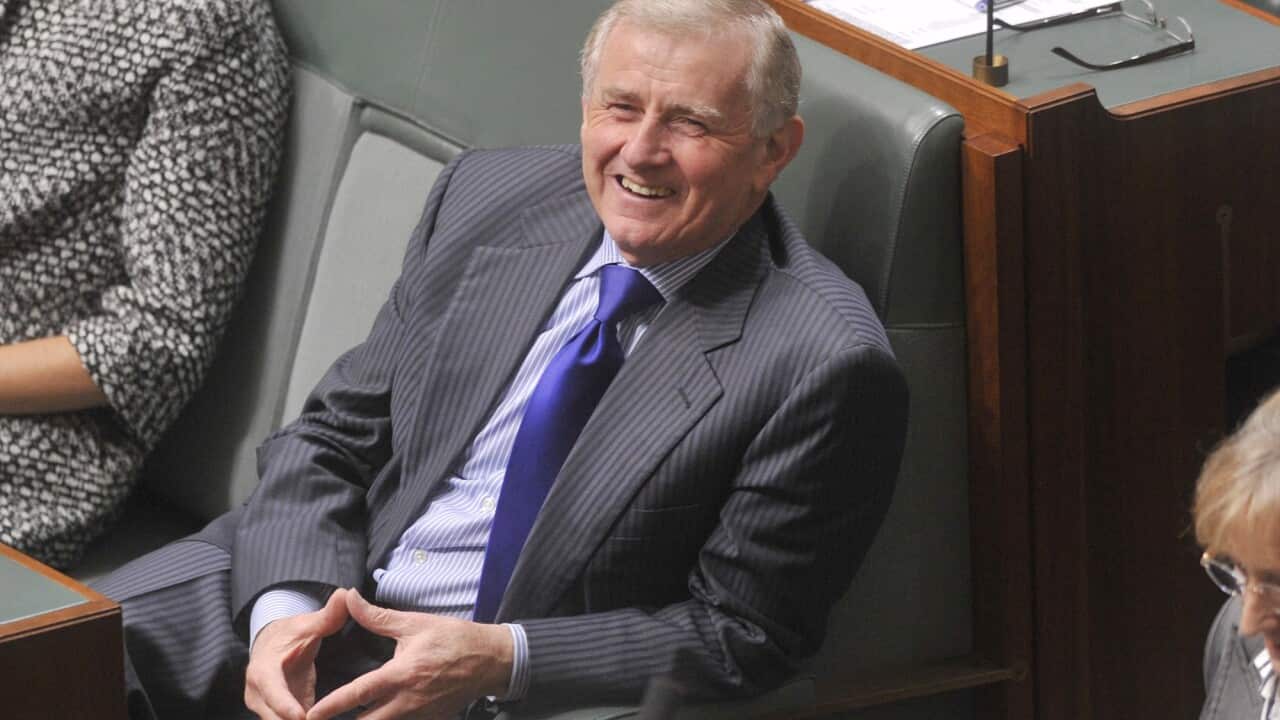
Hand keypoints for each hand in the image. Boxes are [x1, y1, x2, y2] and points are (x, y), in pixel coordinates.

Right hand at [245, 588, 350, 719]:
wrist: (271, 645)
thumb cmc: (290, 635)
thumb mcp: (308, 625)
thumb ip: (328, 615)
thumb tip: (346, 594)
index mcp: (263, 670)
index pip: (272, 690)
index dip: (284, 705)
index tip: (301, 716)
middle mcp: (258, 694)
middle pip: (274, 716)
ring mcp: (265, 708)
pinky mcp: (276, 716)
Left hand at [306, 590, 513, 719]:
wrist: (491, 660)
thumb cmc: (454, 638)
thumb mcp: (414, 623)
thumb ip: (377, 617)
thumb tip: (350, 599)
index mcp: (401, 675)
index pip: (358, 694)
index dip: (332, 706)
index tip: (310, 714)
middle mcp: (407, 701)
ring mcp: (420, 715)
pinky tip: (377, 716)